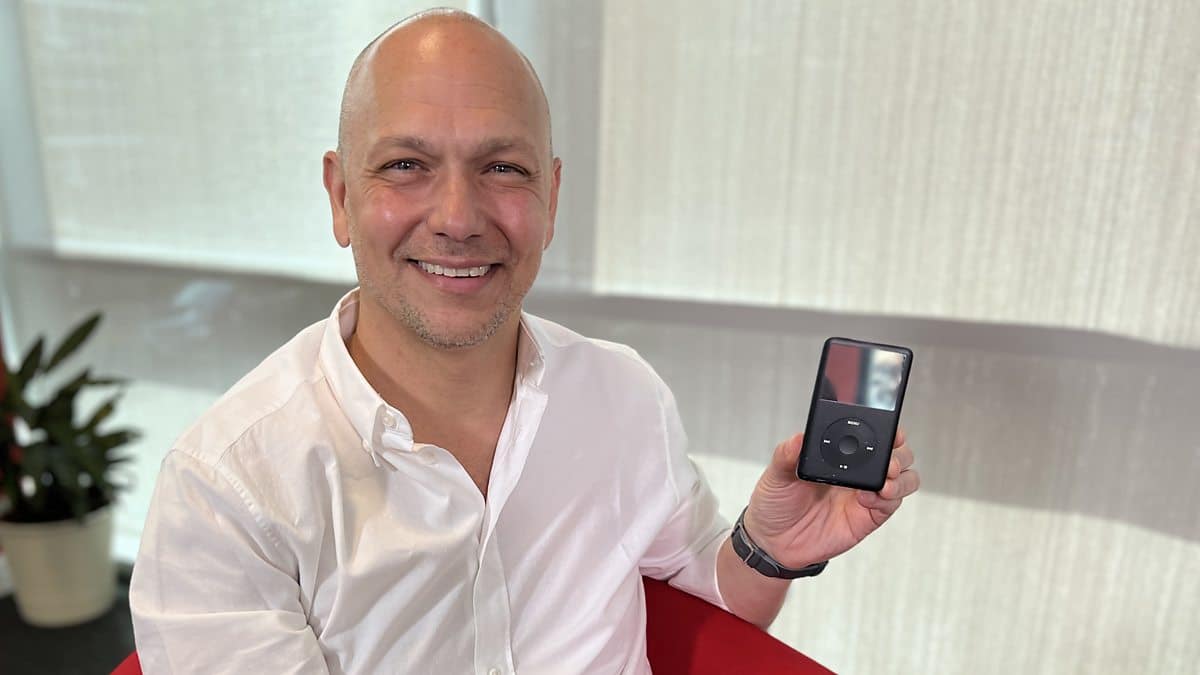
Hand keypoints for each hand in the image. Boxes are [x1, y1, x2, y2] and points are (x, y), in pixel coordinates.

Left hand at [742, 427, 919, 567]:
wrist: (773, 541)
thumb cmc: (775, 503)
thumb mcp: (776, 474)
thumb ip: (786, 455)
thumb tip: (799, 437)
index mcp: (838, 454)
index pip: (872, 435)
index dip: (888, 430)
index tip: (891, 429)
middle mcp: (857, 472)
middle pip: (897, 455)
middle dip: (899, 454)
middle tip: (887, 462)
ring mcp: (865, 494)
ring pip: (903, 479)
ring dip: (901, 478)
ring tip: (885, 482)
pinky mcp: (867, 518)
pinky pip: (890, 505)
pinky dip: (889, 499)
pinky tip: (871, 498)